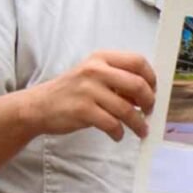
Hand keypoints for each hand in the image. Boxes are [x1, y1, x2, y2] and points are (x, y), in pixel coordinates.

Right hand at [18, 51, 155, 141]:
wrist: (38, 106)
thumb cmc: (72, 91)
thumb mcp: (93, 75)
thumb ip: (117, 78)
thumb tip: (147, 93)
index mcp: (101, 58)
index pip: (137, 61)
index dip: (151, 77)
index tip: (153, 90)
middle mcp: (95, 70)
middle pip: (137, 84)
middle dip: (149, 101)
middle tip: (149, 111)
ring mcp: (88, 90)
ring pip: (127, 109)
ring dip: (138, 123)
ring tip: (141, 130)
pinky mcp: (83, 111)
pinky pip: (112, 124)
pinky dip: (119, 133)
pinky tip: (118, 135)